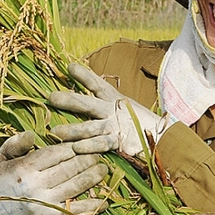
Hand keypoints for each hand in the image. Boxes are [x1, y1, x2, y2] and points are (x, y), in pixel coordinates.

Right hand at [0, 131, 108, 214]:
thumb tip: (31, 134)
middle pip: (68, 168)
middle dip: (86, 159)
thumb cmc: (1, 182)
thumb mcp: (0, 159)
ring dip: (93, 177)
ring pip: (75, 186)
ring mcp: (44, 203)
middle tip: (98, 153)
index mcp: (23, 169)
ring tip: (103, 169)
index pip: (54, 153)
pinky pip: (75, 210)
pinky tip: (103, 202)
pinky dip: (91, 206)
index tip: (81, 143)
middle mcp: (35, 186)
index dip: (71, 147)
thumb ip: (13, 144)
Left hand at [49, 62, 164, 156]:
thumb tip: (80, 84)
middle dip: (69, 100)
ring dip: (73, 130)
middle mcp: (112, 110)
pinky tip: (76, 148)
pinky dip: (89, 146)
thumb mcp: (120, 103)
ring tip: (55, 132)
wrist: (163, 137)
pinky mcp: (119, 143)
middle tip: (51, 98)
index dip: (84, 75)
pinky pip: (101, 144)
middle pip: (88, 104)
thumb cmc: (136, 120)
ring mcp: (115, 127)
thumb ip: (101, 97)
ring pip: (91, 127)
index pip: (96, 84)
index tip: (69, 67)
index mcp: (112, 98)